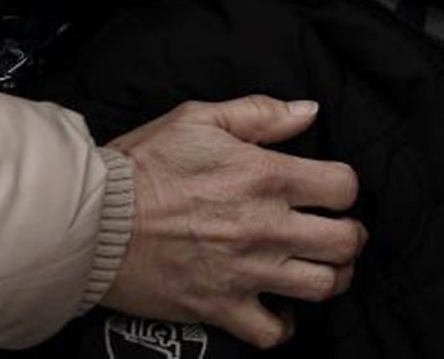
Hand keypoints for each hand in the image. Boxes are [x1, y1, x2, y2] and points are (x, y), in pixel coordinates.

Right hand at [104, 95, 365, 349]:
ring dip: (331, 277)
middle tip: (338, 232)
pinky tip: (279, 307)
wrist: (92, 222)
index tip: (331, 190)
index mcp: (266, 176)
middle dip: (351, 236)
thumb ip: (260, 114)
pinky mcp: (219, 308)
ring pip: (322, 287)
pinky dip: (283, 325)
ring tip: (319, 267)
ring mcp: (245, 272)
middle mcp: (265, 227)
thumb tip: (308, 111)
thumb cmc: (143, 165)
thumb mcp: (200, 119)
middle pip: (345, 242)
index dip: (345, 187)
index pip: (343, 186)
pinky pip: (272, 333)